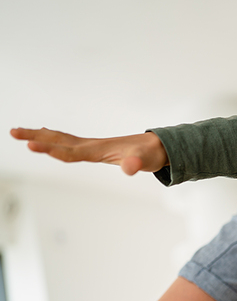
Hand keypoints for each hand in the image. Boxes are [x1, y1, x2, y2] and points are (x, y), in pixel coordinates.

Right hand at [9, 127, 168, 174]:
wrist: (157, 147)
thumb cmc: (149, 155)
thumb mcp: (144, 161)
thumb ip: (136, 164)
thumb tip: (130, 168)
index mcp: (98, 149)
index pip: (70, 150)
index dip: (51, 149)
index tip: (31, 145)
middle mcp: (92, 145)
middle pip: (58, 141)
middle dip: (36, 138)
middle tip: (12, 132)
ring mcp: (92, 145)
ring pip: (60, 139)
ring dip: (40, 136)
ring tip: (17, 132)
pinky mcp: (94, 148)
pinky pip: (68, 142)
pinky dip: (53, 138)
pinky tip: (44, 135)